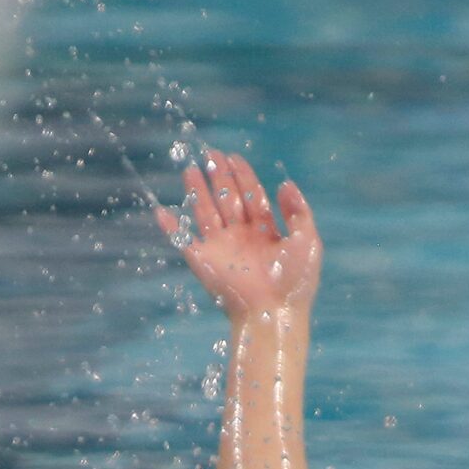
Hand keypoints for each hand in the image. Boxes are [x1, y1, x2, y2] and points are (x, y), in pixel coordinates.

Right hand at [161, 150, 319, 321]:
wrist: (273, 313)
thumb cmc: (294, 282)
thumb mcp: (308, 241)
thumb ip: (298, 211)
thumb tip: (285, 184)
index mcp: (265, 232)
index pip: (252, 197)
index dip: (244, 176)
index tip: (234, 157)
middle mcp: (241, 237)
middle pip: (228, 200)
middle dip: (220, 176)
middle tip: (211, 154)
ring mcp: (220, 248)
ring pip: (205, 212)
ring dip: (198, 191)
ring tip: (190, 169)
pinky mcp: (202, 261)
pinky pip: (182, 240)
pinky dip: (170, 227)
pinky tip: (161, 212)